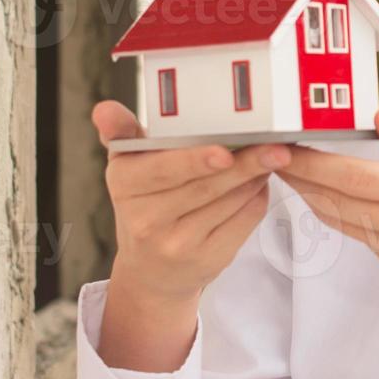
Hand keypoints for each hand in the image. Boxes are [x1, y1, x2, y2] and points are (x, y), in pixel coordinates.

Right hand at [92, 100, 287, 306]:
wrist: (151, 270)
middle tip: (275, 146)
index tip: (224, 152)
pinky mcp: (208, 260)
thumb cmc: (145, 201)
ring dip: (256, 177)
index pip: (162, 170)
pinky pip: (243, 223)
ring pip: (230, 202)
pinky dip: (256, 199)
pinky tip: (261, 183)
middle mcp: (146, 220)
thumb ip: (121, 132)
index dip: (194, 161)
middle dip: (244, 164)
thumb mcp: (127, 166)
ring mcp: (178, 245)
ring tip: (272, 155)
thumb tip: (103, 109)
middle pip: (205, 187)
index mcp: (125, 186)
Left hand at [277, 107, 378, 370]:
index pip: (358, 177)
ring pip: (342, 221)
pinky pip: (363, 237)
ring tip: (287, 168)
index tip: (284, 144)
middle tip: (267, 152)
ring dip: (309, 195)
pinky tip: (327, 194)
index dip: (314, 162)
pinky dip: (339, 214)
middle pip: (338, 200)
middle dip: (298, 176)